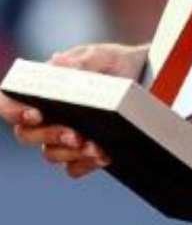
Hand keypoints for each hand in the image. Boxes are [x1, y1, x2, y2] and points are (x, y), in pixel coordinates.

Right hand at [1, 43, 145, 177]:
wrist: (145, 77)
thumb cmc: (113, 63)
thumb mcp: (101, 56)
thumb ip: (82, 61)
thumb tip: (57, 62)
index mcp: (39, 91)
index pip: (9, 105)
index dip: (14, 111)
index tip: (35, 114)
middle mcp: (45, 117)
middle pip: (27, 135)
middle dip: (50, 136)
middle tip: (74, 135)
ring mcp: (62, 137)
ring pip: (51, 154)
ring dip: (71, 153)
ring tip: (97, 146)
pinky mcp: (82, 153)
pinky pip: (74, 168)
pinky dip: (87, 164)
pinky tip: (105, 156)